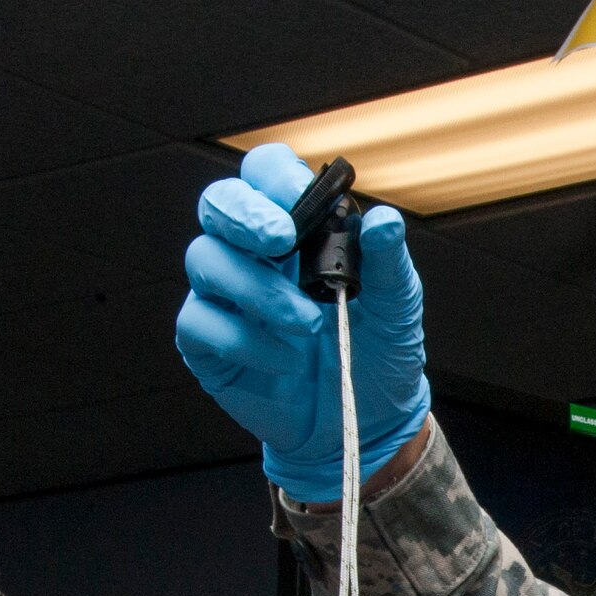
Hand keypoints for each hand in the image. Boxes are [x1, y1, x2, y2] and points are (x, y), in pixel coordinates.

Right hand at [175, 143, 431, 500]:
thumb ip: (388, 263)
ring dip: (258, 288)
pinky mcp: (208, 343)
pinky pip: (199, 322)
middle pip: (217, 203)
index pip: (264, 174)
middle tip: (281, 240)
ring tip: (307, 324)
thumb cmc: (376, 352)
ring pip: (205, 260)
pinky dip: (244, 340)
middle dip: (244, 215)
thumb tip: (385, 221)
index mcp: (297, 228)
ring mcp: (225, 295)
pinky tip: (286, 360)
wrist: (366, 421)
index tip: (298, 199)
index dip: (273, 177)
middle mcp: (253, 253)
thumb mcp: (396, 308)